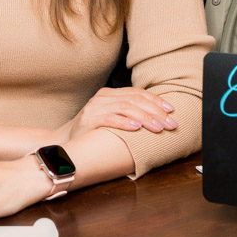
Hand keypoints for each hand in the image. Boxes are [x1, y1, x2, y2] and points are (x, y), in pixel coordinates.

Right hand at [58, 87, 176, 141]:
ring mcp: (94, 107)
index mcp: (110, 94)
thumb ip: (128, 114)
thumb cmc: (92, 133)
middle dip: (156, 111)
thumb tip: (157, 119)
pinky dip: (125, 122)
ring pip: (125, 107)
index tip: (172, 110)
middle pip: (135, 99)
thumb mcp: (111, 119)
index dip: (156, 101)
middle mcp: (102, 97)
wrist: (64, 143)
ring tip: (158, 128)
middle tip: (171, 123)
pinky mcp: (87, 120)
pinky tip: (137, 128)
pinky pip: (110, 118)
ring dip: (145, 118)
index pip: (137, 93)